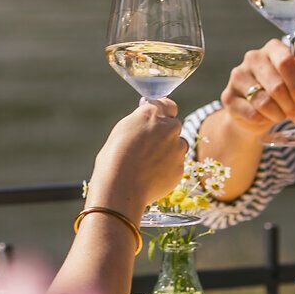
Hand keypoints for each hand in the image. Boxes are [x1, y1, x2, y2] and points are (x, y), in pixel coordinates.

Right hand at [87, 99, 187, 215]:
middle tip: (149, 146)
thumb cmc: (113, 159)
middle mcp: (169, 127)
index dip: (164, 112)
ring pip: (178, 145)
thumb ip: (139, 122)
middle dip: (165, 133)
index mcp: (151, 114)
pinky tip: (151, 175)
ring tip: (149, 164)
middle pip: (174, 125)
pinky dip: (168, 168)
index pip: (168, 104)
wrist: (121, 189)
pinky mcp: (180, 167)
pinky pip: (177, 164)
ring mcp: (177, 148)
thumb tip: (145, 118)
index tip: (159, 119)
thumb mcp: (121, 131)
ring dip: (169, 151)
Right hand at [218, 39, 294, 136]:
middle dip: (290, 104)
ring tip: (280, 115)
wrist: (257, 114)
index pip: (286, 62)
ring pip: (264, 102)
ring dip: (278, 114)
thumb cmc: (284, 93)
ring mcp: (238, 76)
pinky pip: (252, 114)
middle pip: (276, 85)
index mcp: (273, 48)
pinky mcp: (228, 96)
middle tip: (294, 113)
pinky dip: (263, 120)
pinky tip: (264, 117)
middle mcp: (252, 57)